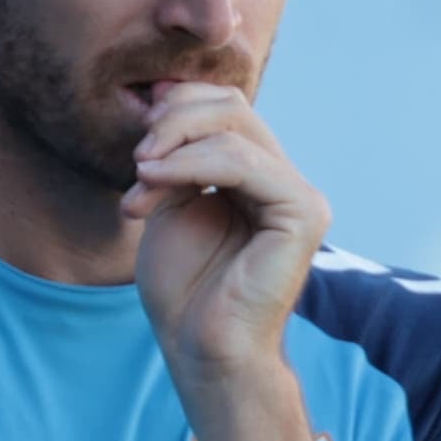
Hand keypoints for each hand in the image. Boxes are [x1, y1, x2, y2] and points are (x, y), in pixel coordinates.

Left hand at [124, 80, 332, 379]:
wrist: (201, 349)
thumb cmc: (184, 288)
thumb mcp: (169, 202)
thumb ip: (173, 154)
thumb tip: (164, 92)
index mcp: (257, 175)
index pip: (225, 107)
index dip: (176, 108)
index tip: (136, 144)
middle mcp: (283, 179)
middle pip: (231, 106)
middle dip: (173, 121)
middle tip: (136, 158)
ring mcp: (300, 195)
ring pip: (235, 127)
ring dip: (173, 145)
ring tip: (139, 178)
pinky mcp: (303, 213)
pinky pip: (243, 162)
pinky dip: (190, 163)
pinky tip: (153, 182)